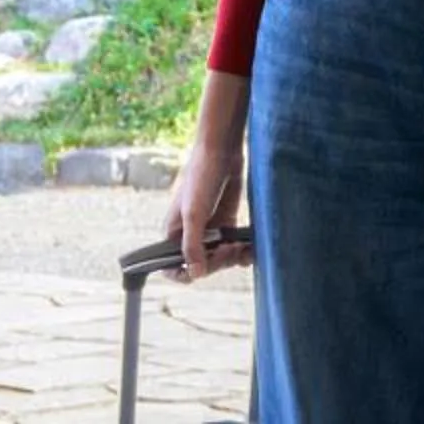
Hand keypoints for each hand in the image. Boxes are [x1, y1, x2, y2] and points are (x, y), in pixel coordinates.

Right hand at [162, 129, 250, 280]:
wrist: (222, 150)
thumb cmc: (201, 177)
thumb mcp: (194, 213)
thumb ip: (192, 245)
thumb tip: (195, 274)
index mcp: (174, 233)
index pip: (171, 266)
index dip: (184, 274)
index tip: (202, 271)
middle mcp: (190, 234)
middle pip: (202, 264)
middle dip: (218, 261)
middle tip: (231, 248)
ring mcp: (209, 229)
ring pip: (220, 256)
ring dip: (233, 257)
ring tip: (245, 250)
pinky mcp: (227, 222)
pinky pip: (233, 245)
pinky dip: (242, 250)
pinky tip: (251, 248)